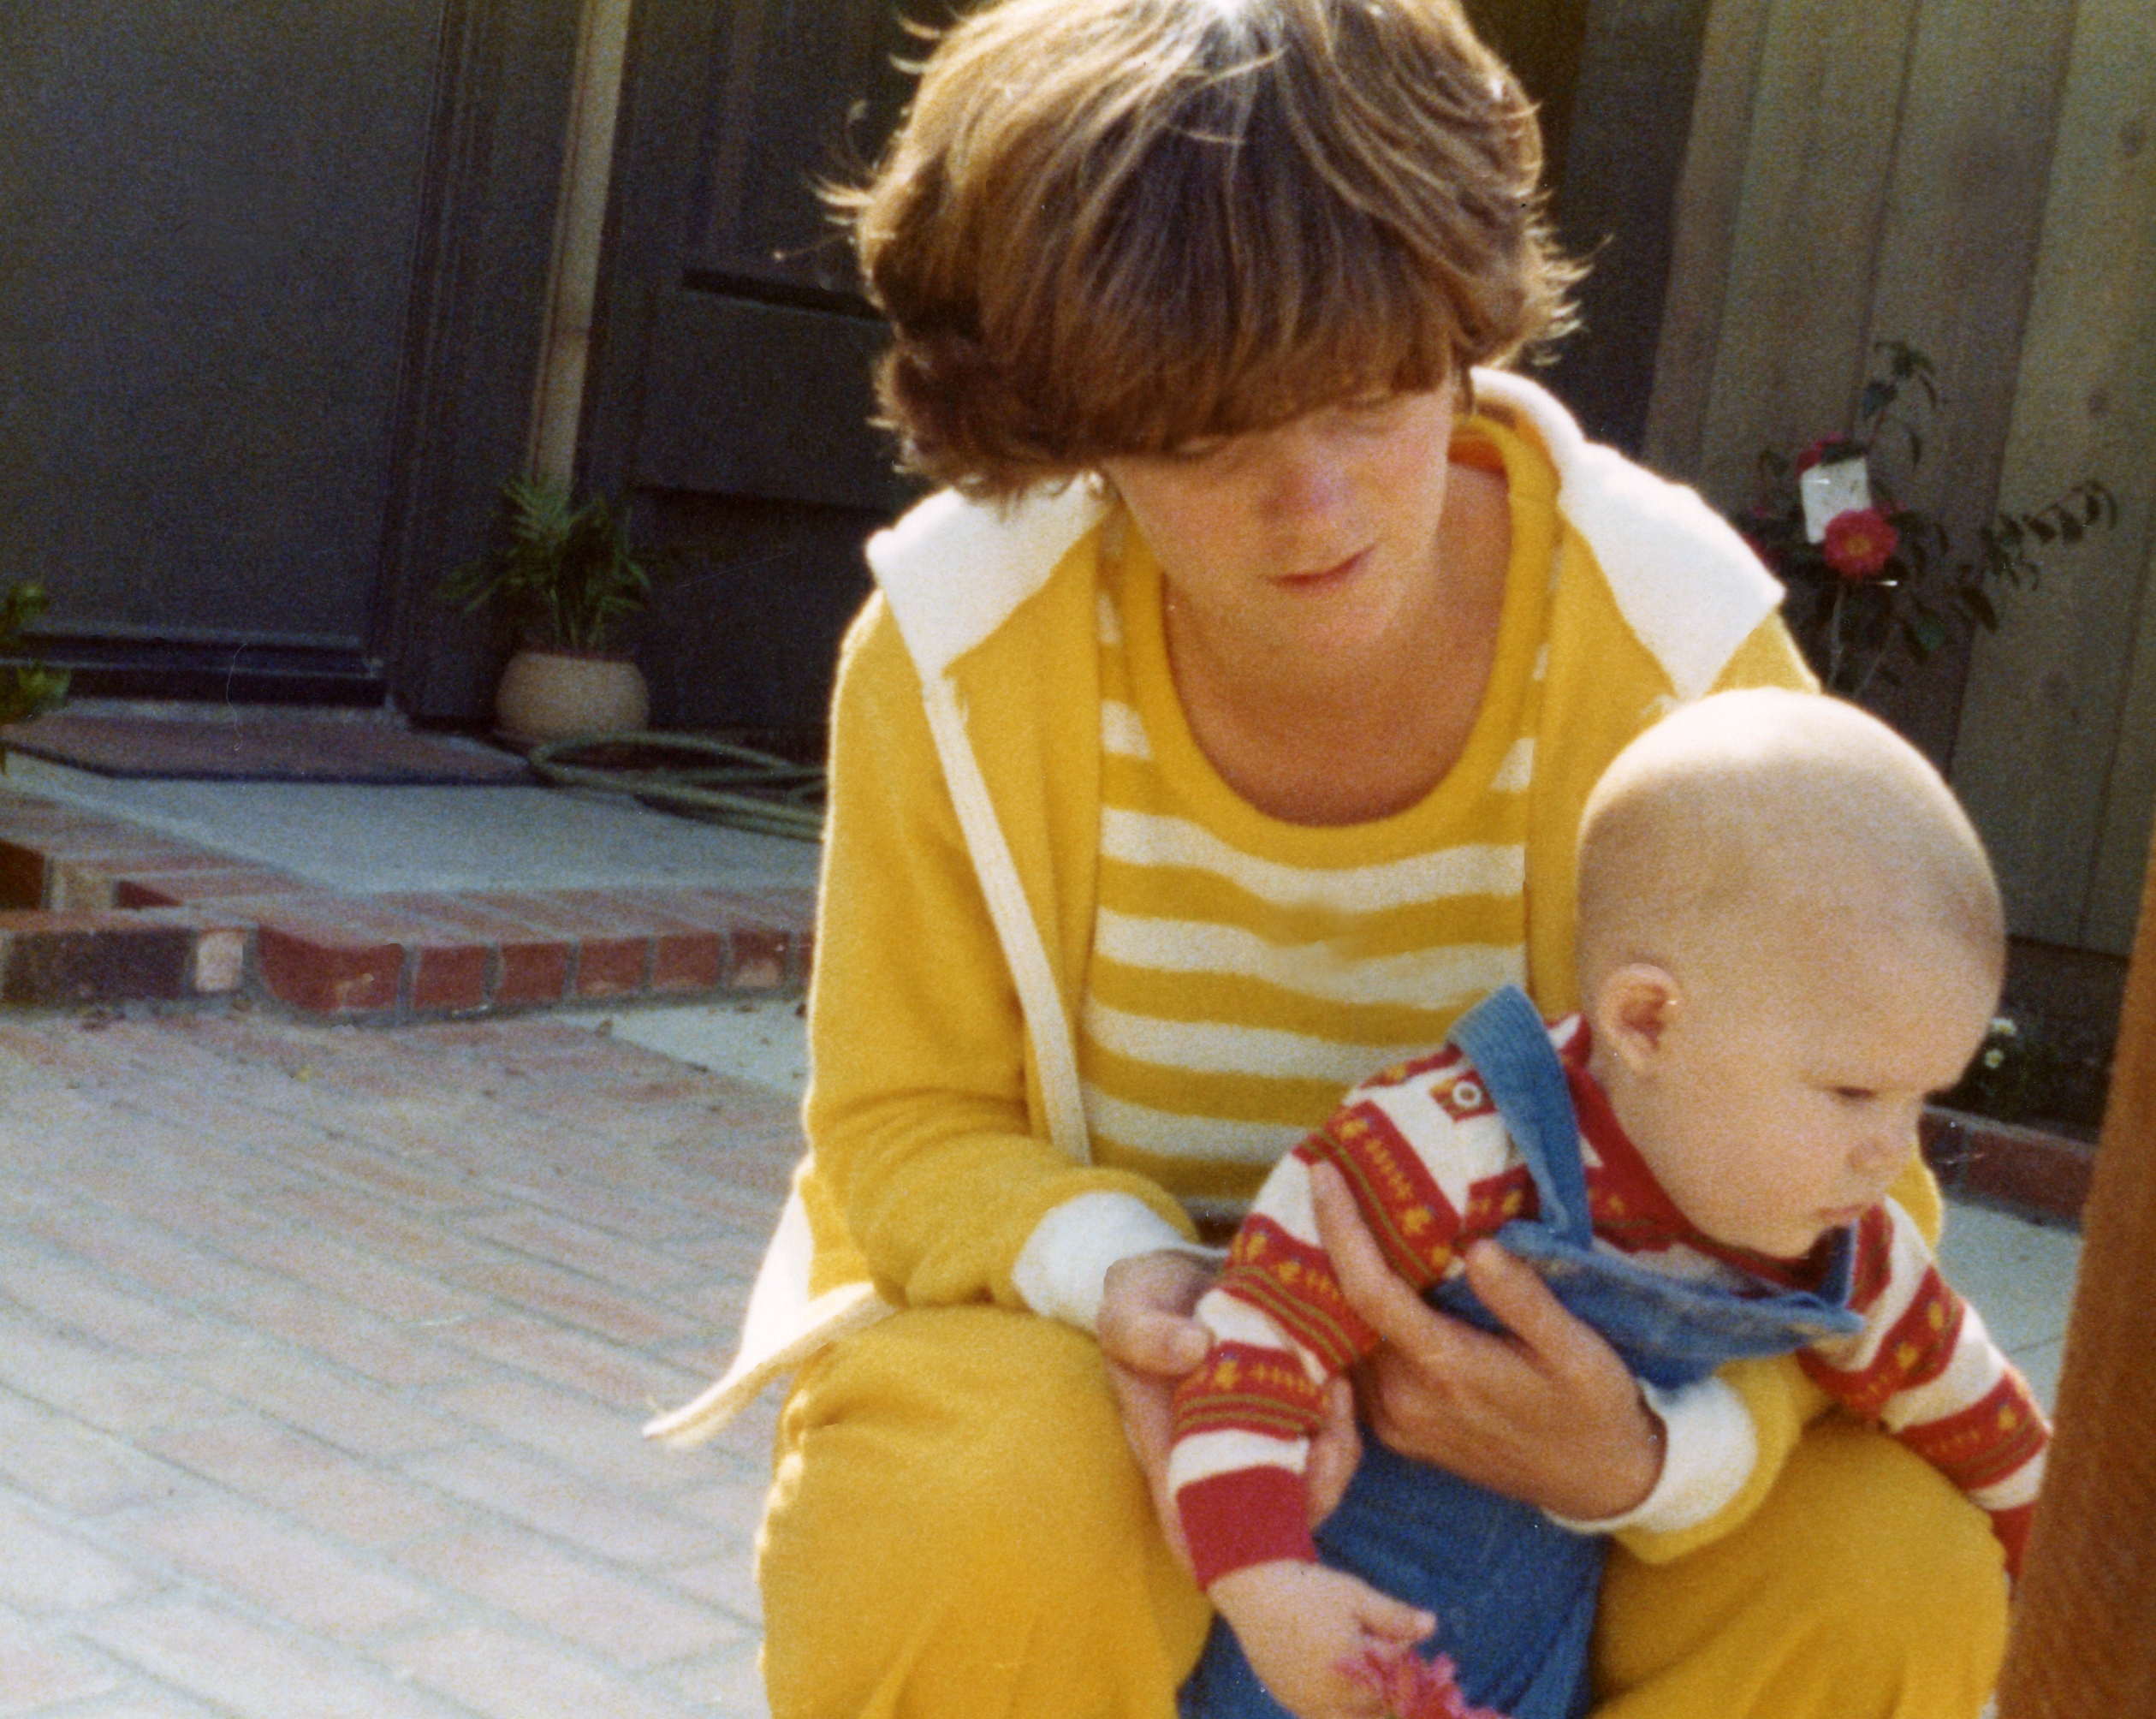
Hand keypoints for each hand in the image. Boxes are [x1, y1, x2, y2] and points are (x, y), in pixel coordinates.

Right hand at [1099, 1250, 1362, 1571]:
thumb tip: (1193, 1350)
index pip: (1198, 1529)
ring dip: (1336, 1451)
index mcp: (1173, 1453)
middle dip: (1314, 1491)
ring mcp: (1259, 1442)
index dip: (1237, 1542)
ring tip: (1336, 1391)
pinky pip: (1328, 1443)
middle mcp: (1220, 1461)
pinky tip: (1338, 1380)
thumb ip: (1144, 1335)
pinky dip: (1341, 1423)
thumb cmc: (1144, 1302)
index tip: (1274, 1494)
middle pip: (1272, 1518)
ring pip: (1310, 1485)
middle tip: (1328, 1435)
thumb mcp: (1125, 1310)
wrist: (1177, 1272)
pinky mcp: (1292, 1416)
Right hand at [1209, 1560, 1433, 1718]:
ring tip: (1365, 1678)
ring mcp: (1308, 1703)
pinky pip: (1324, 1716)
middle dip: (1390, 1685)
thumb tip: (1432, 1626)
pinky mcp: (1290, 1702)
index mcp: (1354, 1667)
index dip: (1405, 1653)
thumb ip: (1395, 1617)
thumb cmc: (1307, 1588)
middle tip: (1383, 1655)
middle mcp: (1332, 1695)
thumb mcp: (1355, 1595)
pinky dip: (1338, 1709)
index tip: (1400, 1637)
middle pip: (1379, 1705)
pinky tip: (1339, 1685)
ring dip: (1366, 1705)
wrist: (1252, 1589)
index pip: (1397, 1671)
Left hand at [1308, 1162, 1663, 1520]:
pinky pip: (1354, 1366)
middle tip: (1323, 1178)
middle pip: (1341, 1311)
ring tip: (1330, 1214)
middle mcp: (1403, 1399)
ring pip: (1341, 1339)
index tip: (1324, 1174)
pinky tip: (1349, 1278)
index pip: (1369, 1291)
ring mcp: (1395, 1421)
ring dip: (1330, 1281)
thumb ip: (1524, 1300)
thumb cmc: (1592, 1410)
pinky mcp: (1397, 1432)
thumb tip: (1477, 1248)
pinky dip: (1346, 1319)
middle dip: (1325, 1243)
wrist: (1599, 1487)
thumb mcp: (1577, 1351)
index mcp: (1444, 1369)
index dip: (1341, 1229)